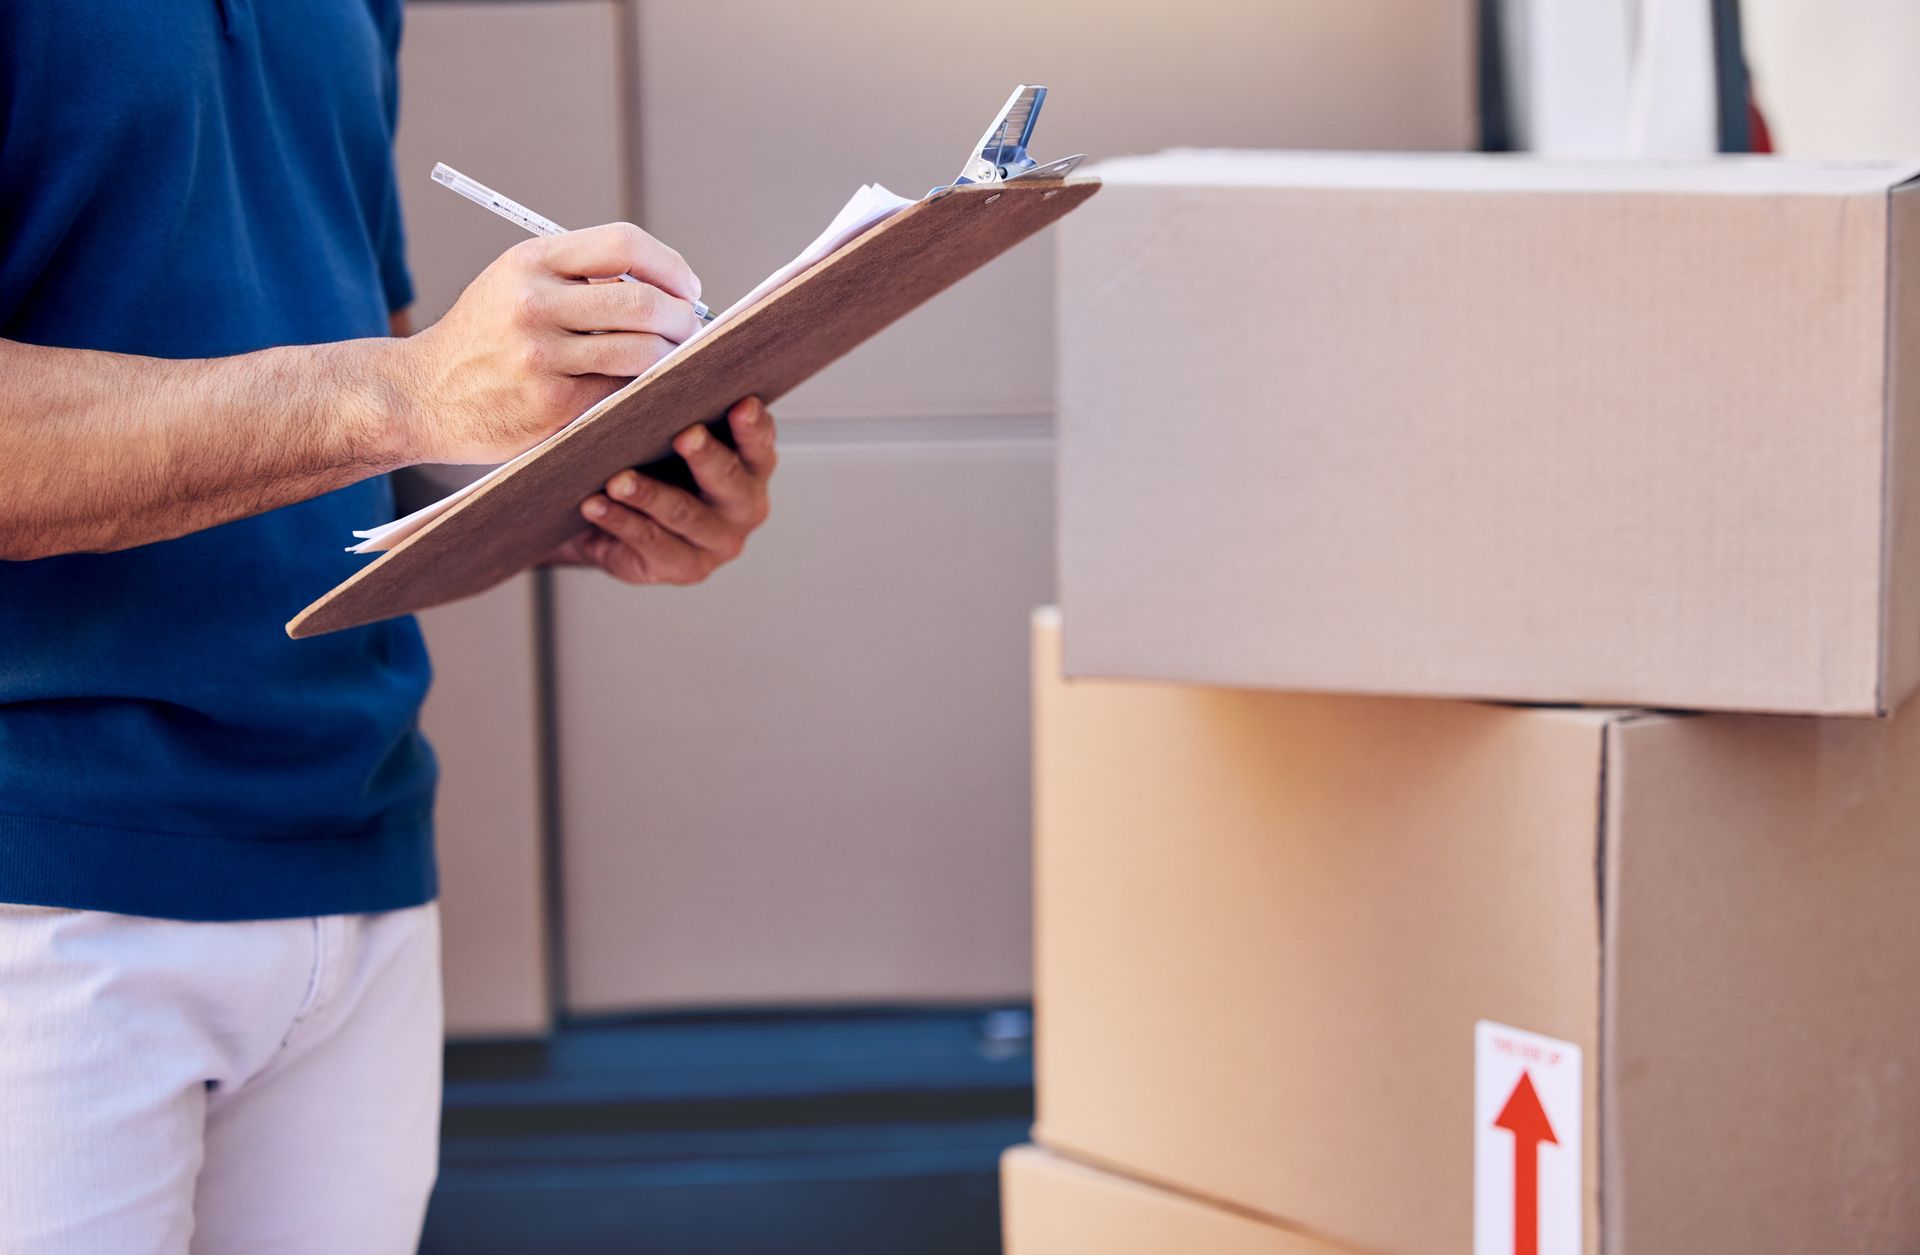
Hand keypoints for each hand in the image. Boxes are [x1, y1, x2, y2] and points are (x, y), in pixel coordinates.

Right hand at [392, 224, 702, 464]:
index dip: (669, 265)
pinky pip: (622, 392)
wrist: (420, 395)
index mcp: (531, 260)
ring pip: (642, 352)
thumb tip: (667, 285)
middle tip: (691, 332)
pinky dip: (644, 392)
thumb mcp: (516, 283)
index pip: (624, 243)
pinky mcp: (552, 405)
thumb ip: (580, 275)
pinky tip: (646, 391)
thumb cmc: (485, 338)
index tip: (687, 288)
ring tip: (675, 363)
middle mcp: (535, 303)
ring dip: (672, 359)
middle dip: (683, 319)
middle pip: (644, 302)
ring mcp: (542, 357)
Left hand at [550, 396, 776, 584]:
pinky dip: (620, 521)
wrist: (617, 520)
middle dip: (706, 457)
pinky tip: (594, 505)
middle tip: (685, 435)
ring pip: (684, 515)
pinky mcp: (685, 569)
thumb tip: (656, 375)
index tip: (741, 404)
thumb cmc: (650, 462)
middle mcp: (745, 506)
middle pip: (729, 481)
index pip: (760, 444)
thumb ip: (676, 412)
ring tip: (618, 479)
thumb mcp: (666, 434)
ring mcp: (717, 543)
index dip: (753, 427)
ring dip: (649, 495)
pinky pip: (650, 543)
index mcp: (752, 466)